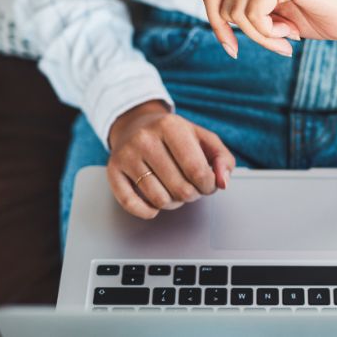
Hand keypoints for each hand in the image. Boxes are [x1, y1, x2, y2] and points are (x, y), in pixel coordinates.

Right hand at [106, 100, 234, 218]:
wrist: (136, 125)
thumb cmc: (176, 136)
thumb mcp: (204, 139)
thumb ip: (222, 159)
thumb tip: (223, 183)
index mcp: (170, 126)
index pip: (197, 170)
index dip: (208, 186)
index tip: (208, 185)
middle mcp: (145, 139)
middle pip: (180, 188)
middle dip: (193, 195)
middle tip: (192, 188)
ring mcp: (127, 155)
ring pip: (159, 199)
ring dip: (174, 203)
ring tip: (175, 190)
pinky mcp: (113, 171)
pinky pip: (131, 204)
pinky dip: (147, 211)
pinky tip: (155, 205)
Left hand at [198, 0, 336, 57]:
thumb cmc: (319, 13)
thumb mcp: (270, 10)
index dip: (217, 26)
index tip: (233, 49)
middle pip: (219, 5)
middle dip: (245, 34)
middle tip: (277, 42)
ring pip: (236, 14)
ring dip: (263, 36)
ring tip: (288, 36)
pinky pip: (252, 15)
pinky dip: (269, 34)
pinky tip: (292, 34)